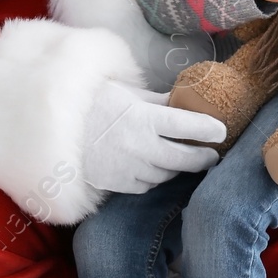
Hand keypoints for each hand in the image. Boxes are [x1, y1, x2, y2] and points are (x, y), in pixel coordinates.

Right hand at [82, 80, 226, 193]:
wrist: (56, 131)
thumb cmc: (94, 104)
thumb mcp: (128, 92)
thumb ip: (158, 100)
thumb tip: (184, 100)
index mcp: (144, 117)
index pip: (188, 125)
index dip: (209, 128)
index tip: (222, 130)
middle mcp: (140, 146)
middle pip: (185, 158)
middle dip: (203, 157)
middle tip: (213, 154)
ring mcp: (130, 168)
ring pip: (167, 174)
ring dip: (178, 168)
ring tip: (184, 160)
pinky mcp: (119, 184)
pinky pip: (147, 185)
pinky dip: (155, 177)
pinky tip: (156, 168)